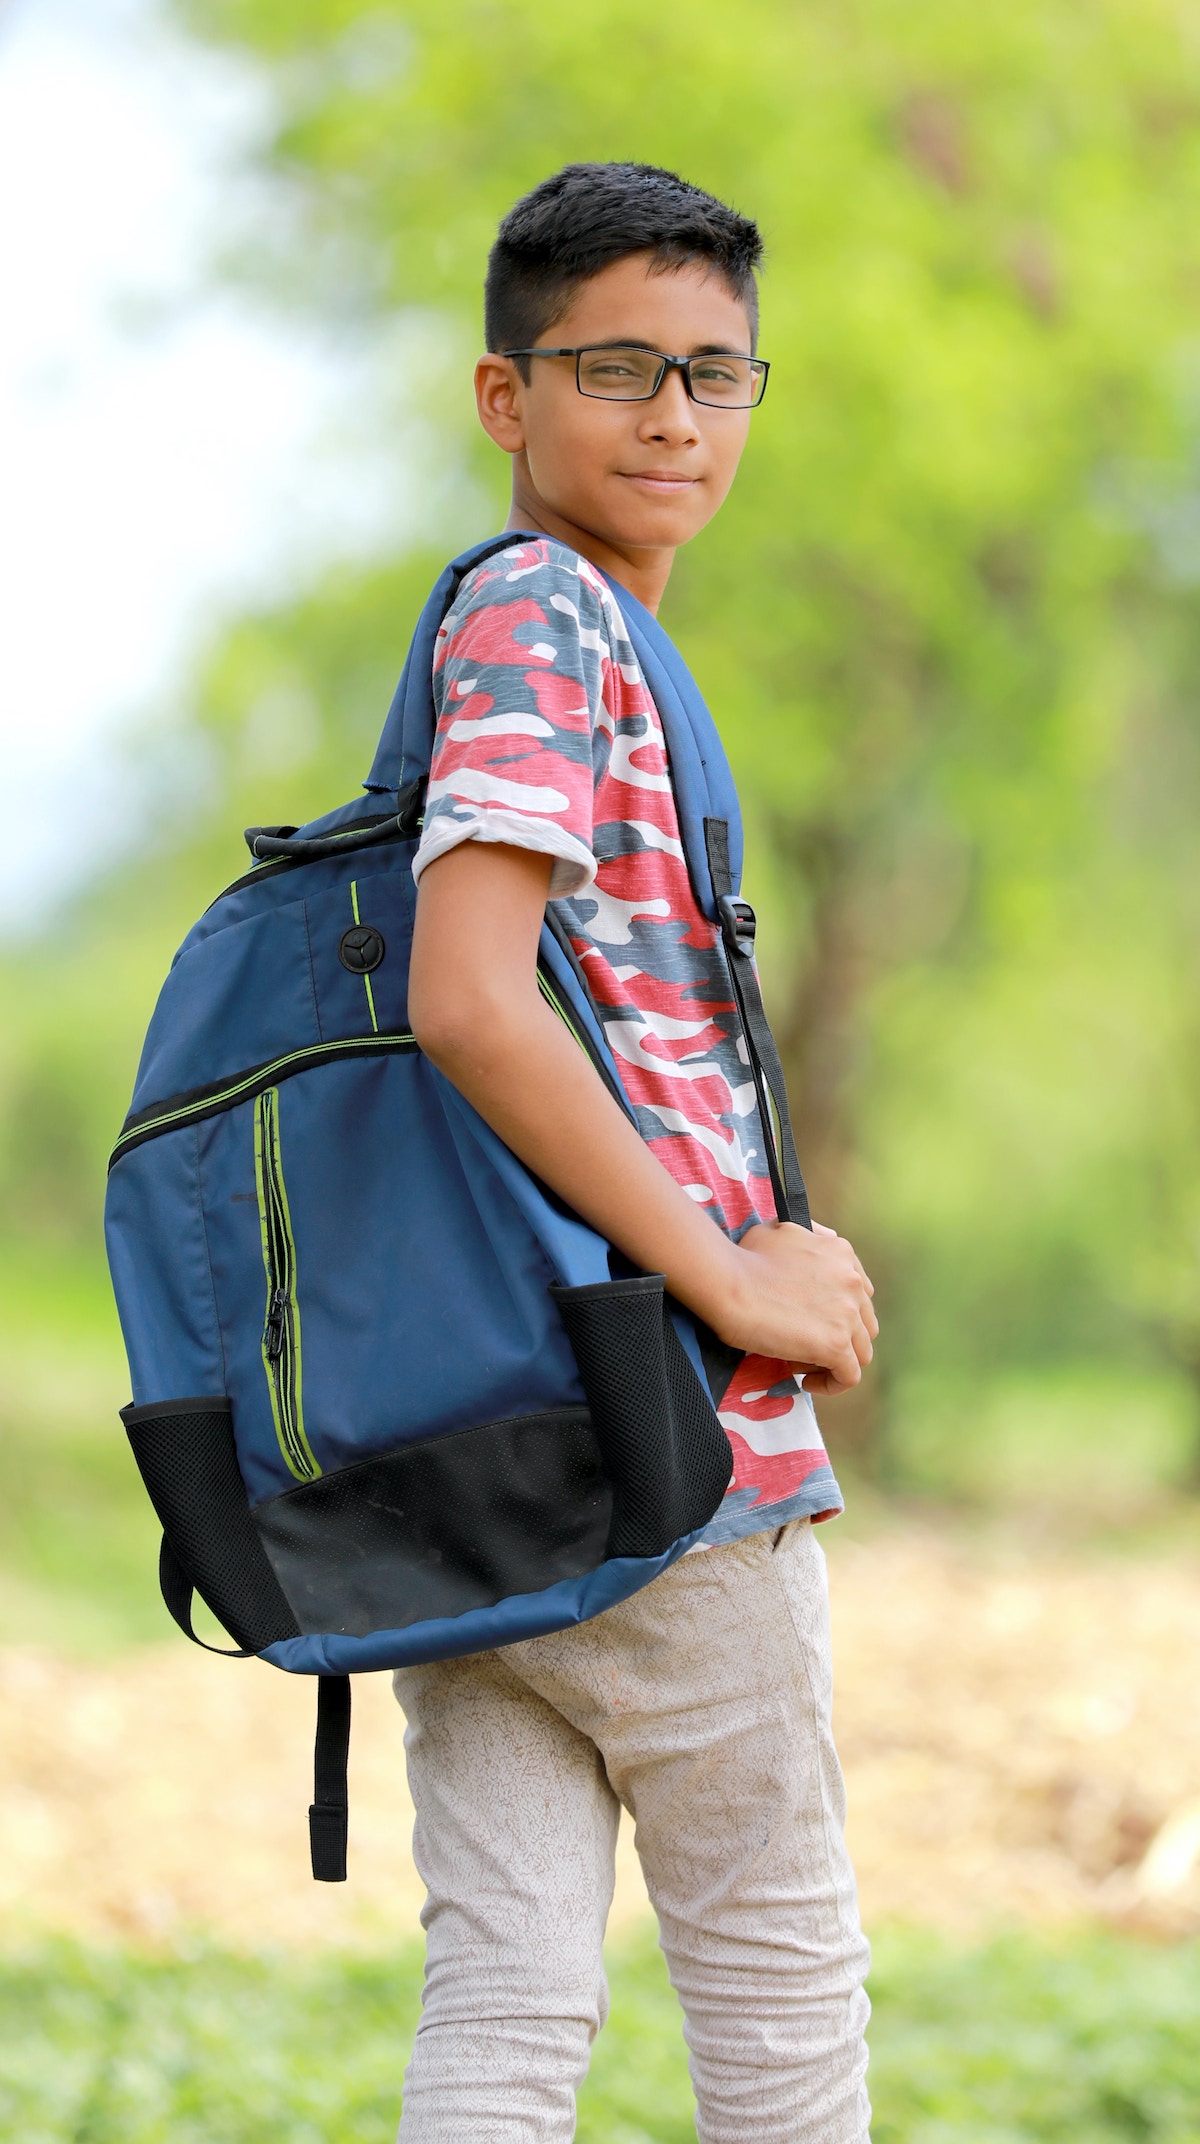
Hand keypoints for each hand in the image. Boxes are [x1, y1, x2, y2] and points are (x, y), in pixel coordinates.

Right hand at [713, 1219, 877, 1393]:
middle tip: (805, 1344)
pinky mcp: (836, 1344)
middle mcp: (852, 1282)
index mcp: (842, 1253)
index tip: (813, 1321)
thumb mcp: (781, 1228)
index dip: (839, 1313)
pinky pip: (849, 1376)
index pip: (860, 1293)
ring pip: (861, 1352)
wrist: (728, 1281)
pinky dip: (832, 1384)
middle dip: (840, 1338)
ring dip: (836, 1361)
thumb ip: (810, 1235)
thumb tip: (823, 1240)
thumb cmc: (743, 1256)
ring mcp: (847, 1315)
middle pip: (864, 1324)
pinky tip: (807, 1382)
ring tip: (803, 1363)